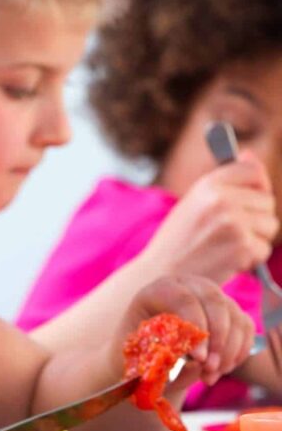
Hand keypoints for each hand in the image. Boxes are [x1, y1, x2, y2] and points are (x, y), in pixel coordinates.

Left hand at [116, 275, 254, 387]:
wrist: (146, 352)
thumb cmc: (138, 352)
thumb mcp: (140, 354)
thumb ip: (162, 355)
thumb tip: (195, 363)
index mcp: (158, 290)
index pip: (183, 299)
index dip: (196, 327)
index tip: (199, 359)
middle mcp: (187, 285)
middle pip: (214, 301)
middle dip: (217, 339)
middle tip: (209, 368)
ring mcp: (211, 296)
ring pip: (234, 316)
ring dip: (228, 350)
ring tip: (209, 376)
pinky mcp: (228, 310)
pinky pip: (245, 327)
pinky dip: (238, 351)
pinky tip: (220, 369)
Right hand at [141, 153, 277, 283]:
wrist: (159, 276)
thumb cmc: (177, 241)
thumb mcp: (193, 202)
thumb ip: (223, 182)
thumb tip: (250, 155)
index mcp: (208, 185)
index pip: (252, 171)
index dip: (257, 186)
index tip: (250, 199)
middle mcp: (221, 200)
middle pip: (267, 201)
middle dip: (256, 219)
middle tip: (228, 234)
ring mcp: (233, 223)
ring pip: (270, 225)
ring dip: (255, 239)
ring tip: (226, 247)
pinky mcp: (241, 247)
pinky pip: (264, 249)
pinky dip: (250, 259)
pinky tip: (226, 261)